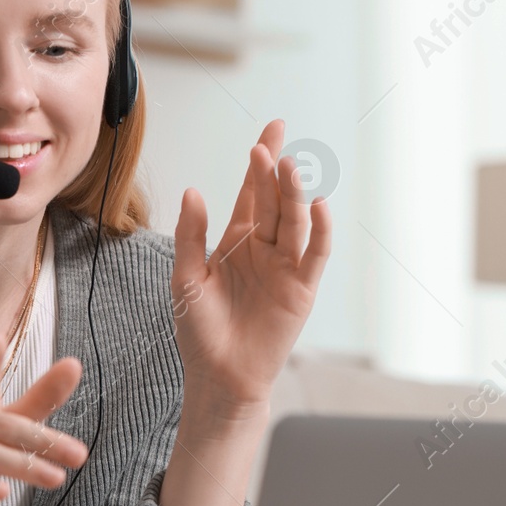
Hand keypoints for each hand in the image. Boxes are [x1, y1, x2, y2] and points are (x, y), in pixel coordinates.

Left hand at [171, 118, 331, 420]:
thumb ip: (191, 235)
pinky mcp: (301, 289)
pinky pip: (315, 254)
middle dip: (273, 172)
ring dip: (293, 195)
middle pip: (273, 201)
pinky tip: (317, 206)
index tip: (272, 129)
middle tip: (269, 147)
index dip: (261, 162)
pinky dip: (319, 230)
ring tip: (289, 169)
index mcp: (237, 241)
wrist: (219, 377)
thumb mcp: (187, 277)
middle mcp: (264, 248)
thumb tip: (193, 191)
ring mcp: (285, 267)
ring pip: (293, 222)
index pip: (253, 192)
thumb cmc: (200, 331)